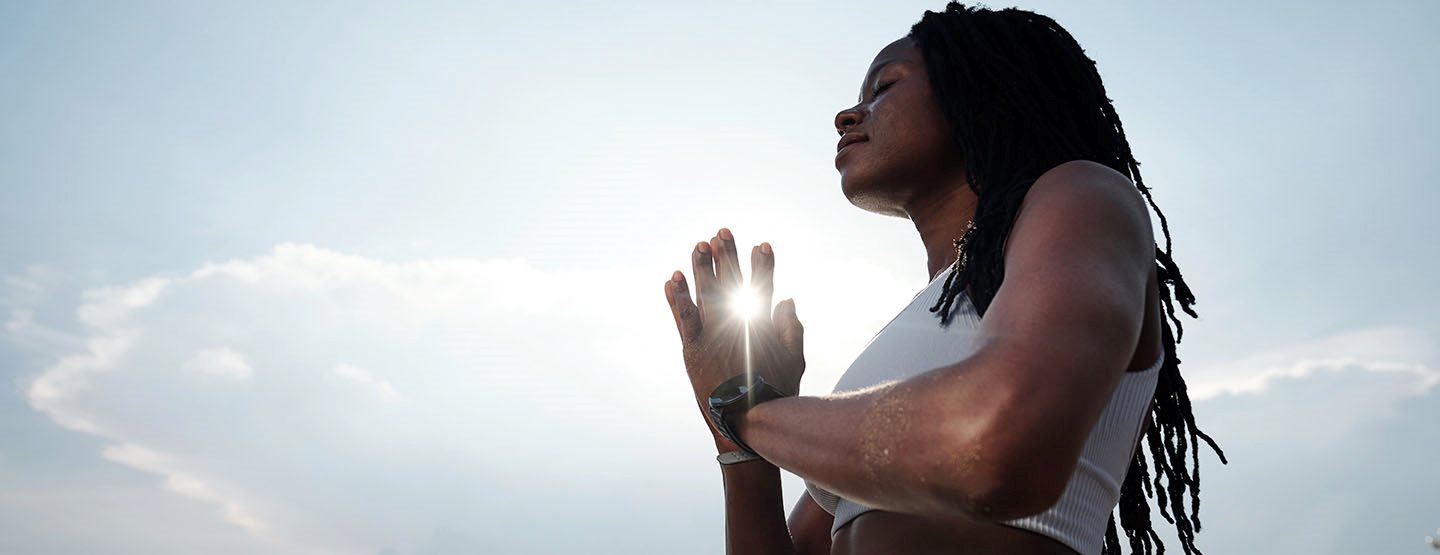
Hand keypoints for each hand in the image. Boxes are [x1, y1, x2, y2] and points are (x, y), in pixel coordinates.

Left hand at [663, 228, 805, 449]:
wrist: (749, 420)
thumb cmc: (776, 394)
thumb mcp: (795, 361)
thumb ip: (792, 328)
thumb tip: (787, 299)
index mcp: (762, 323)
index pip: (763, 285)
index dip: (763, 264)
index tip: (762, 244)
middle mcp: (737, 322)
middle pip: (731, 280)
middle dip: (727, 255)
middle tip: (722, 231)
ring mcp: (713, 334)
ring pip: (705, 292)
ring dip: (701, 267)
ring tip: (699, 245)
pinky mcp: (693, 348)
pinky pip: (683, 316)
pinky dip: (677, 296)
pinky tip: (672, 278)